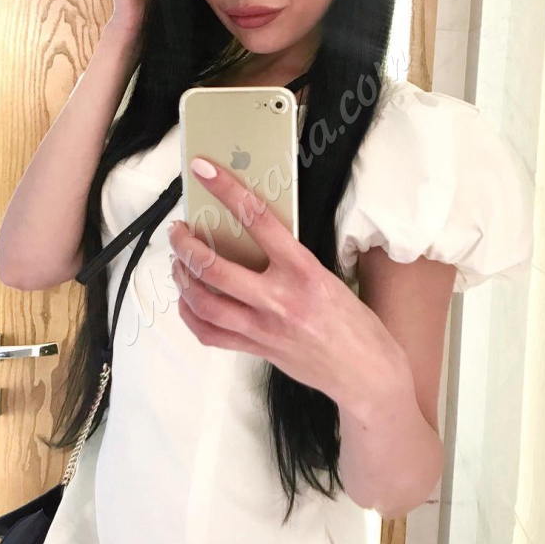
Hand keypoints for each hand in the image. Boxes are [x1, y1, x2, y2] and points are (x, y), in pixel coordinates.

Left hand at [167, 157, 382, 403]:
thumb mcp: (327, 277)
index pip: (259, 220)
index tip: (205, 171)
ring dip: (182, 278)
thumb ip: (290, 260)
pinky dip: (190, 314)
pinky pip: (210, 333)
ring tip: (177, 263)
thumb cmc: (353, 322)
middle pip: (215, 268)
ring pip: (205, 302)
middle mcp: (281, 299)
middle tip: (177, 231)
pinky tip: (186, 300)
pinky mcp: (257, 350)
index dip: (228, 190)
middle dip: (186, 246)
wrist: (366, 373)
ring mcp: (265, 329)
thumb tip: (252, 238)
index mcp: (304, 272)